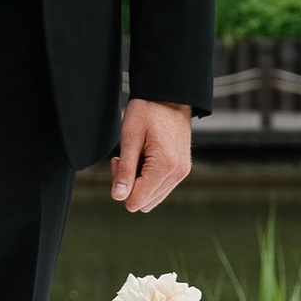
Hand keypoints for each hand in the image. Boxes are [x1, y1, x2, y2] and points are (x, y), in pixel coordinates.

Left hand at [110, 98, 191, 212]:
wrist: (170, 96)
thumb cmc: (148, 111)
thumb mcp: (129, 137)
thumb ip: (124, 170)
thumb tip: (118, 196)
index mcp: (164, 167)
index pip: (136, 201)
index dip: (120, 186)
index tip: (118, 161)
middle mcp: (177, 174)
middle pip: (143, 203)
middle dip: (129, 187)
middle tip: (124, 160)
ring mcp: (182, 173)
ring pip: (152, 199)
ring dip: (139, 184)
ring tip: (136, 158)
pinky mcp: (182, 169)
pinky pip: (161, 189)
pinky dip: (149, 180)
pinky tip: (145, 160)